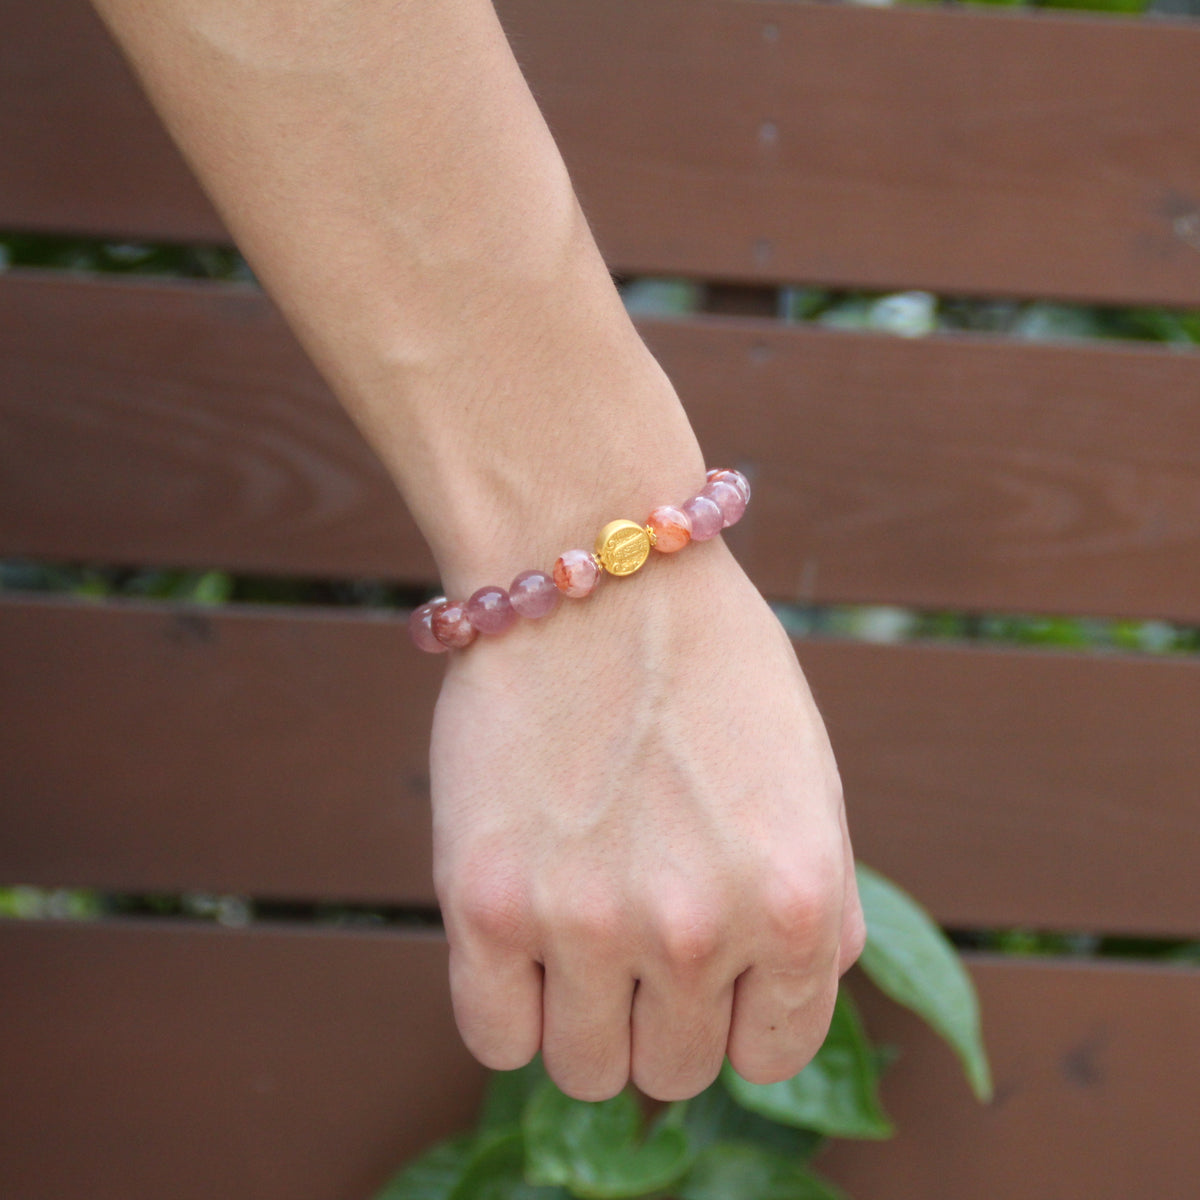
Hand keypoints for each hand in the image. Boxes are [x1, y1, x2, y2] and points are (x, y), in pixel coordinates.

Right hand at [430, 535, 865, 1101]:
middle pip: (671, 1071)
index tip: (707, 969)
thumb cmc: (711, 664)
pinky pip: (493, 1039)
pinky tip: (519, 936)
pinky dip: (511, 1008)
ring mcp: (585, 922)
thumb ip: (820, 906)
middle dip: (659, 1013)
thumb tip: (790, 998)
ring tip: (576, 926)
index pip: (772, 1057)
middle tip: (634, 927)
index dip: (738, 1017)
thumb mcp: (810, 780)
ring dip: (584, 1016)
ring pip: (583, 1070)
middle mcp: (698, 931)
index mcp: (798, 903)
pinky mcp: (483, 902)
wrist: (596, 565)